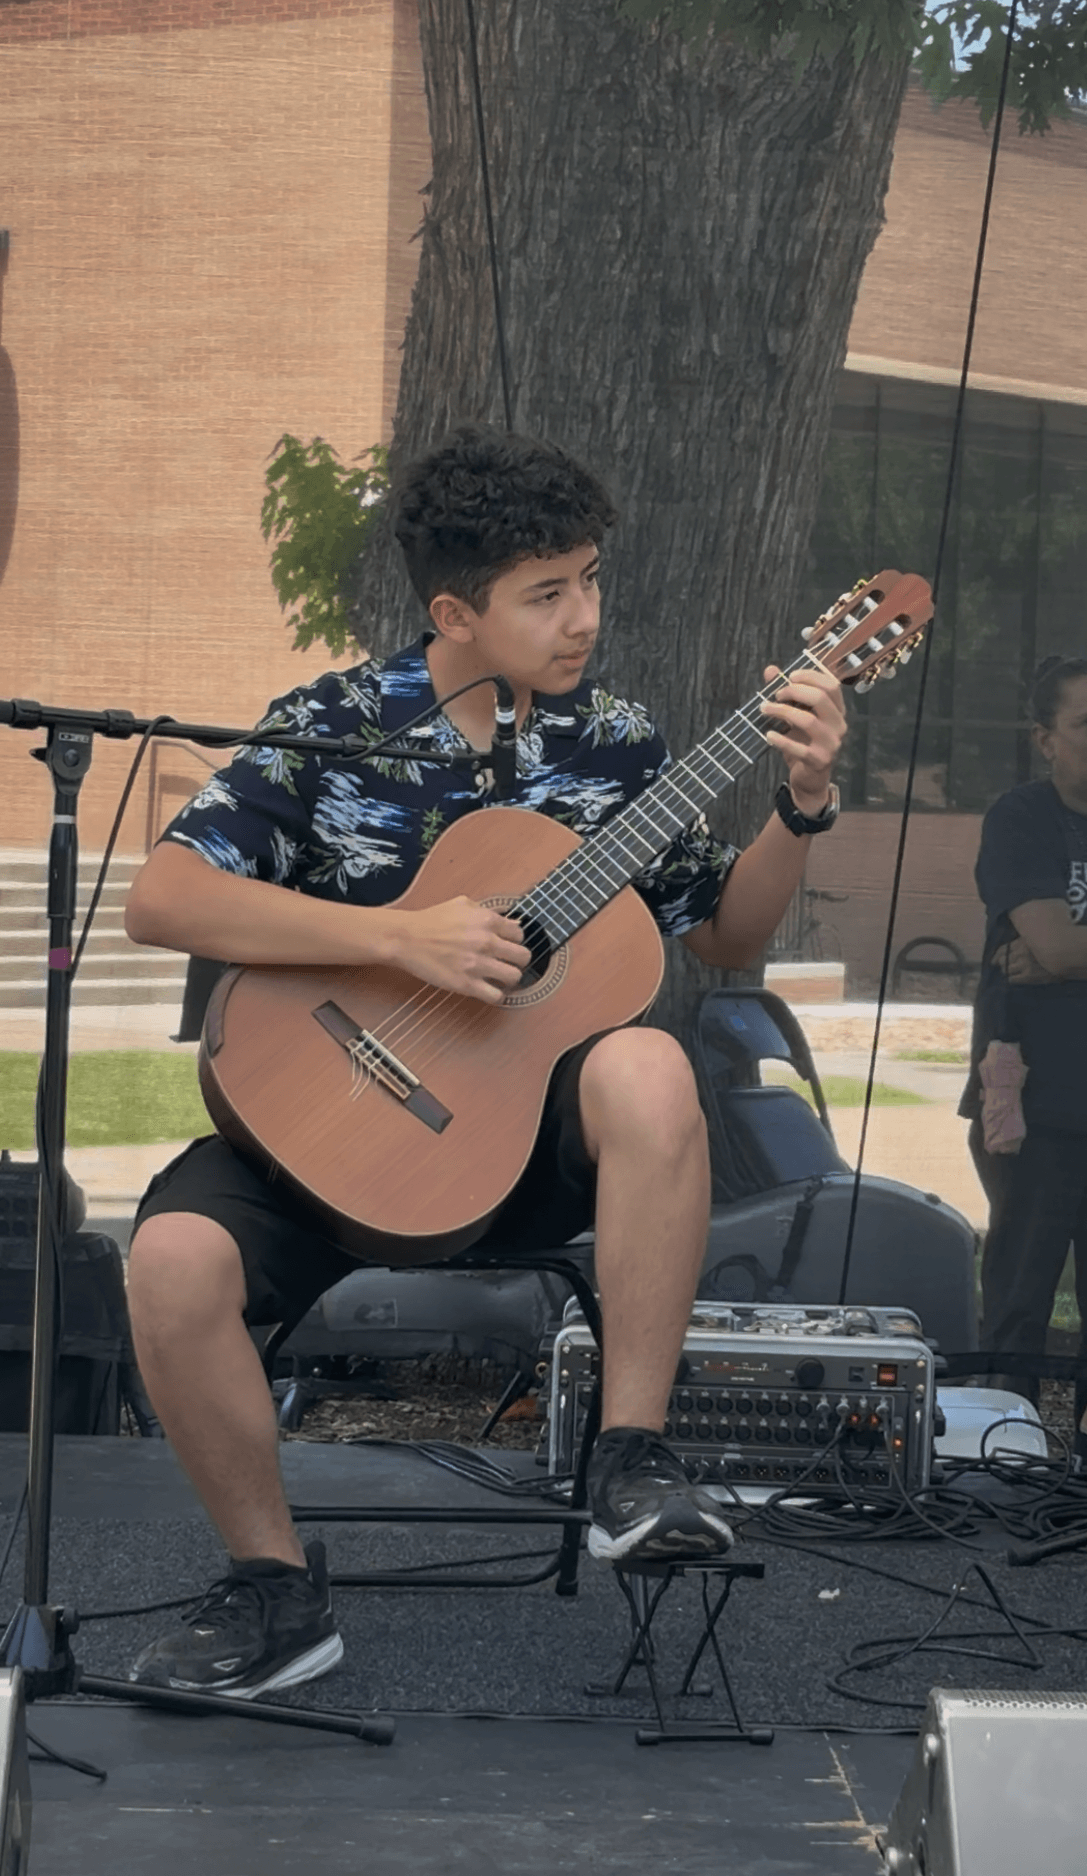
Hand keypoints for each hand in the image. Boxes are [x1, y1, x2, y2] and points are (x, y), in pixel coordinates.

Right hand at [394, 897, 531, 1003]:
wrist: (406, 938)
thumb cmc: (430, 921)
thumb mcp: (462, 904)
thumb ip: (486, 911)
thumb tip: (507, 920)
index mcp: (487, 920)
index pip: (520, 934)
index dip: (515, 941)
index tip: (508, 945)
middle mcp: (486, 941)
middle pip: (523, 956)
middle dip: (518, 960)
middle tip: (507, 962)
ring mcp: (477, 964)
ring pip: (514, 977)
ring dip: (509, 978)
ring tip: (500, 977)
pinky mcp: (466, 984)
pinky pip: (496, 996)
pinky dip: (496, 995)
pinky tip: (488, 990)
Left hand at [759, 664, 845, 815]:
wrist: (809, 778)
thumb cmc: (803, 742)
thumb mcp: (795, 715)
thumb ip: (786, 693)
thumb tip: (770, 670)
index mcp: (837, 710)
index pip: (831, 685)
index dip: (810, 676)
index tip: (789, 676)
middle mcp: (839, 725)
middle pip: (821, 698)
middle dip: (794, 691)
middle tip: (776, 695)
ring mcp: (831, 744)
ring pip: (808, 721)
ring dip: (782, 712)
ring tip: (765, 710)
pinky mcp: (819, 760)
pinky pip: (799, 748)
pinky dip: (781, 740)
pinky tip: (769, 735)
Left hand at [996, 936, 1058, 984]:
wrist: (1065, 959)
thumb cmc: (1050, 949)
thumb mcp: (1035, 941)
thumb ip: (1022, 943)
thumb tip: (1008, 950)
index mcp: (1022, 942)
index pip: (1002, 949)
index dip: (996, 956)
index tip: (993, 960)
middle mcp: (1021, 952)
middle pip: (1002, 960)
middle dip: (1001, 964)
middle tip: (1003, 967)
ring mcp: (1024, 964)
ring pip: (1005, 970)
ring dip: (1007, 972)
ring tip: (1011, 973)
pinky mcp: (1028, 975)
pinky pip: (1012, 979)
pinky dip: (1012, 979)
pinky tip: (1016, 979)